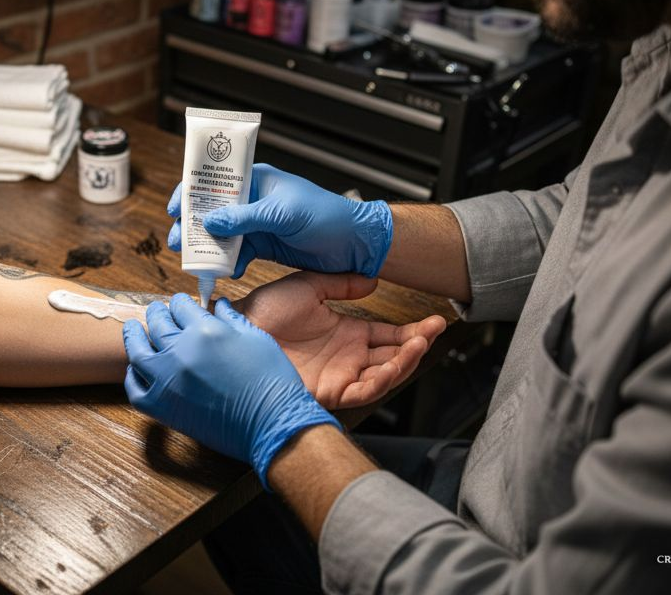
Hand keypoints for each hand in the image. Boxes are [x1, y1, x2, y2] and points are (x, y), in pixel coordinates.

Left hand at [123, 294, 339, 488]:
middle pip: (158, 324)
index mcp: (206, 331)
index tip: (180, 304)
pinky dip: (133, 375)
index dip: (180, 303)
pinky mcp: (163, 407)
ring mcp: (168, 380)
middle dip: (157, 313)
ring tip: (133, 329)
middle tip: (157, 311)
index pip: (181, 306)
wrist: (273, 425)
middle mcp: (182, 352)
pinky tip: (137, 368)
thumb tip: (219, 304)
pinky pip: (136, 388)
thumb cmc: (272, 381)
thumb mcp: (256, 339)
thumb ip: (232, 319)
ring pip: (138, 352)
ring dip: (134, 337)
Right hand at [166, 164, 393, 278]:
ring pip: (221, 234)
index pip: (215, 180)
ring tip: (194, 261)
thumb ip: (246, 217)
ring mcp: (257, 224)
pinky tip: (225, 271)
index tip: (174, 209)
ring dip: (206, 247)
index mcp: (256, 180)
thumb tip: (210, 220)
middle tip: (177, 242)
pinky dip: (228, 262)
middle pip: (212, 210)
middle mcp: (252, 200)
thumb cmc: (326, 216)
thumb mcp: (284, 214)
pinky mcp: (263, 245)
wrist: (355, 244)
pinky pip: (237, 252)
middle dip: (192, 225)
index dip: (191, 192)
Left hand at [235, 271, 445, 408]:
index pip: (388, 335)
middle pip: (393, 357)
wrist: (235, 331)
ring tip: (421, 342)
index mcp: (344, 333)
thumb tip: (371, 280)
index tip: (435, 321)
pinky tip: (396, 363)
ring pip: (384, 374)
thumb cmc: (261, 312)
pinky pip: (364, 390)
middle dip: (418, 346)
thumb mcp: (307, 286)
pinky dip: (384, 379)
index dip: (413, 330)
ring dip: (407, 360)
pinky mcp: (327, 391)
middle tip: (434, 330)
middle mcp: (345, 357)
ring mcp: (338, 375)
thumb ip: (340, 283)